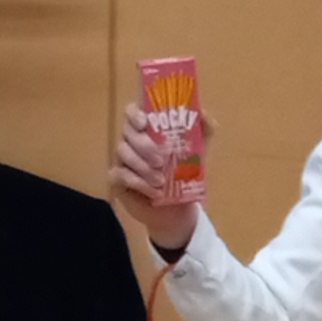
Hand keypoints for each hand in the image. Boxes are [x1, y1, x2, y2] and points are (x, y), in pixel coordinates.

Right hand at [108, 104, 205, 253]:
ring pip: (123, 152)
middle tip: (161, 160)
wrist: (179, 209)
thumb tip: (203, 113)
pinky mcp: (117, 179)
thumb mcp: (200, 151)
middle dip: (144, 145)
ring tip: (161, 181)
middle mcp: (132, 140)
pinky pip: (119, 175)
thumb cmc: (185, 174)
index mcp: (148, 129)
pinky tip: (154, 192)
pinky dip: (138, 183)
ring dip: (142, 166)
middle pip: (127, 131)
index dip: (134, 113)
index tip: (145, 123)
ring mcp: (122, 159)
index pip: (133, 111)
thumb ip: (204, 130)